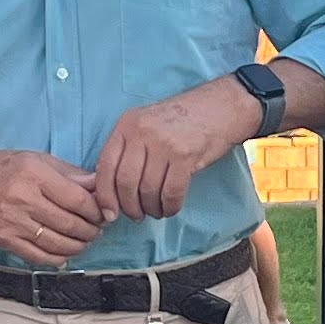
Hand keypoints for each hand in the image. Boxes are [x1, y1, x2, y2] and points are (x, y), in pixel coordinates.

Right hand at [0, 150, 109, 267]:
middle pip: (70, 224)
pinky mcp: (5, 240)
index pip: (77, 199)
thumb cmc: (4, 168)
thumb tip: (98, 185)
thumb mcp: (38, 160)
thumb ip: (70, 173)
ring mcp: (13, 223)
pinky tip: (66, 253)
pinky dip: (58, 259)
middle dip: (91, 230)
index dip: (96, 210)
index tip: (102, 213)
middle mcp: (23, 199)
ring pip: (58, 244)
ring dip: (79, 246)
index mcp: (35, 175)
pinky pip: (39, 257)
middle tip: (97, 229)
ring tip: (85, 240)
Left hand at [90, 75, 256, 222]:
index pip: (105, 165)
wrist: (220, 107)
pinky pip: (171, 192)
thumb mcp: (147, 125)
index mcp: (127, 124)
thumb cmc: (181, 122)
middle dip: (129, 206)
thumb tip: (111, 191)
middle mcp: (142, 131)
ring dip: (151, 208)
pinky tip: (170, 208)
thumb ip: (128, 150)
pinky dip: (169, 206)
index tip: (109, 213)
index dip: (104, 195)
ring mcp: (163, 143)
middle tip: (137, 216)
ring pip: (147, 190)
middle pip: (125, 181)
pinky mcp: (185, 156)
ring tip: (156, 211)